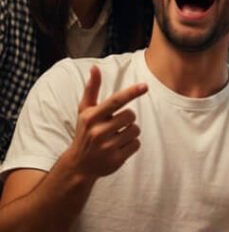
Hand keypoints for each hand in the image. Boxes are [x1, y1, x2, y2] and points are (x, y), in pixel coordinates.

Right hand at [67, 66, 146, 180]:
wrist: (79, 164)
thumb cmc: (85, 132)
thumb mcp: (85, 111)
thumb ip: (92, 89)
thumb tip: (95, 67)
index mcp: (91, 117)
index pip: (115, 101)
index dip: (131, 93)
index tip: (145, 86)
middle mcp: (98, 131)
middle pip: (131, 115)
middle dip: (128, 119)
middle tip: (116, 125)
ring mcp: (107, 147)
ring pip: (135, 130)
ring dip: (130, 132)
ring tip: (116, 137)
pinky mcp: (116, 159)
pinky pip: (136, 144)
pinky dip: (131, 144)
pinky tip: (119, 147)